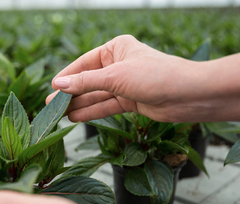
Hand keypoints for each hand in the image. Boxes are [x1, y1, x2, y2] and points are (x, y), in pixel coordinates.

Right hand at [48, 35, 239, 122]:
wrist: (189, 95)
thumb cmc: (156, 76)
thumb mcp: (116, 77)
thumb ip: (86, 82)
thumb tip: (58, 85)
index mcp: (116, 49)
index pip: (84, 63)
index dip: (67, 77)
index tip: (51, 90)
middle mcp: (119, 65)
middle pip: (89, 80)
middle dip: (71, 94)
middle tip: (50, 107)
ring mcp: (125, 84)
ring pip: (96, 95)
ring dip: (79, 105)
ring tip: (59, 115)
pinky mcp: (131, 101)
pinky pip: (106, 106)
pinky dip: (92, 112)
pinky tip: (76, 118)